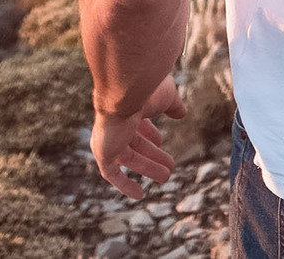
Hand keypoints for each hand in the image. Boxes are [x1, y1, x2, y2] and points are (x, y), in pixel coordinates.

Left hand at [91, 75, 186, 196]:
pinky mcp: (102, 152)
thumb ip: (173, 105)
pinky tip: (139, 195)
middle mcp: (116, 121)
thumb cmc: (147, 88)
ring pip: (129, 158)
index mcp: (128, 105)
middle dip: (152, 154)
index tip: (160, 142)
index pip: (137, 122)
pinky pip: (111, 173)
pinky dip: (124, 184)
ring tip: (166, 176)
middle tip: (169, 166)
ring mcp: (108, 137)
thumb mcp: (167, 96)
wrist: (126, 89)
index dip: (149, 133)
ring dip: (147, 167)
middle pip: (135, 142)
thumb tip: (181, 113)